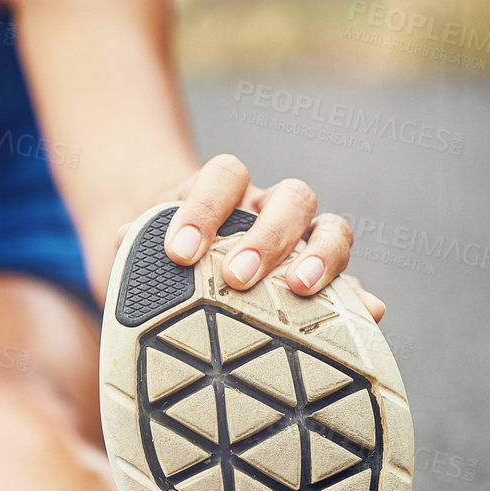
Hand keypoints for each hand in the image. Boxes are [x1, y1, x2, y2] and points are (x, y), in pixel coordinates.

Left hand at [116, 154, 386, 320]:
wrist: (175, 269)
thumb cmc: (156, 259)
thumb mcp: (138, 249)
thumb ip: (130, 243)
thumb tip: (123, 237)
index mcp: (224, 191)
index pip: (225, 175)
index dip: (205, 208)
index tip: (178, 253)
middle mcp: (269, 208)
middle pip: (290, 198)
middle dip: (266, 237)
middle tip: (236, 277)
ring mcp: (302, 242)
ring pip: (330, 228)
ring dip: (322, 256)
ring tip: (299, 289)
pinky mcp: (322, 282)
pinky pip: (351, 284)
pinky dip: (359, 298)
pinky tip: (366, 315)